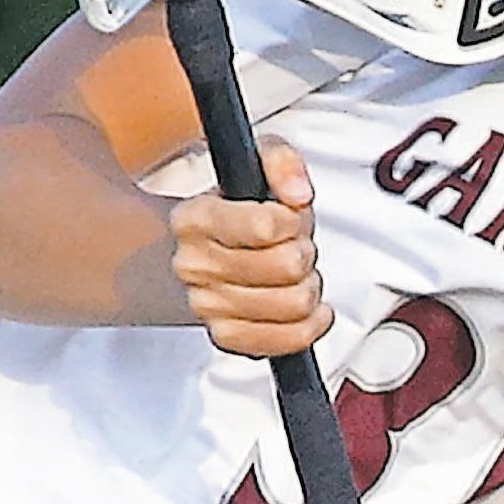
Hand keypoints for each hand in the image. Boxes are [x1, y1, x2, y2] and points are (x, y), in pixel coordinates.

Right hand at [170, 137, 330, 356]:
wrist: (208, 248)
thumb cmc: (241, 207)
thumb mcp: (258, 162)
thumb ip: (282, 162)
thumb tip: (297, 193)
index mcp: (196, 218)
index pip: (264, 227)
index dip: (292, 221)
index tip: (288, 216)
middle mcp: (194, 264)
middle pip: (287, 266)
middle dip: (303, 251)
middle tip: (292, 244)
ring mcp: (207, 305)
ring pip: (294, 303)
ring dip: (308, 285)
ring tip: (293, 272)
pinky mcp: (227, 336)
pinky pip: (285, 341)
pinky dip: (308, 325)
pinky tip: (307, 308)